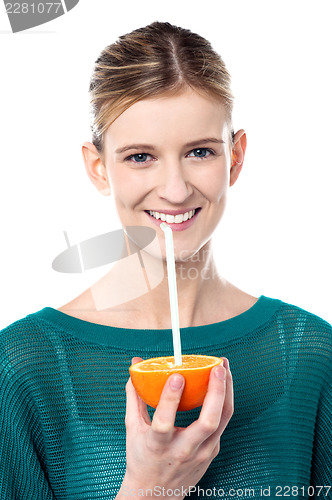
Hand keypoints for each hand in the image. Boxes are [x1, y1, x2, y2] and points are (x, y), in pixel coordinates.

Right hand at [118, 357, 232, 498]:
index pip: (165, 423)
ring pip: (222, 420)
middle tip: (216, 367)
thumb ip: (135, 396)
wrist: (156, 495)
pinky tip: (222, 383)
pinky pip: (222, 423)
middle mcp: (183, 451)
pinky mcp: (212, 452)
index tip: (177, 376)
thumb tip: (135, 364)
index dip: (171, 399)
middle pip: (208, 422)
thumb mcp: (133, 430)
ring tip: (224, 367)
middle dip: (216, 392)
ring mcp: (202, 453)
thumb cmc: (142, 458)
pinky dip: (224, 401)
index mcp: (158, 445)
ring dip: (227, 391)